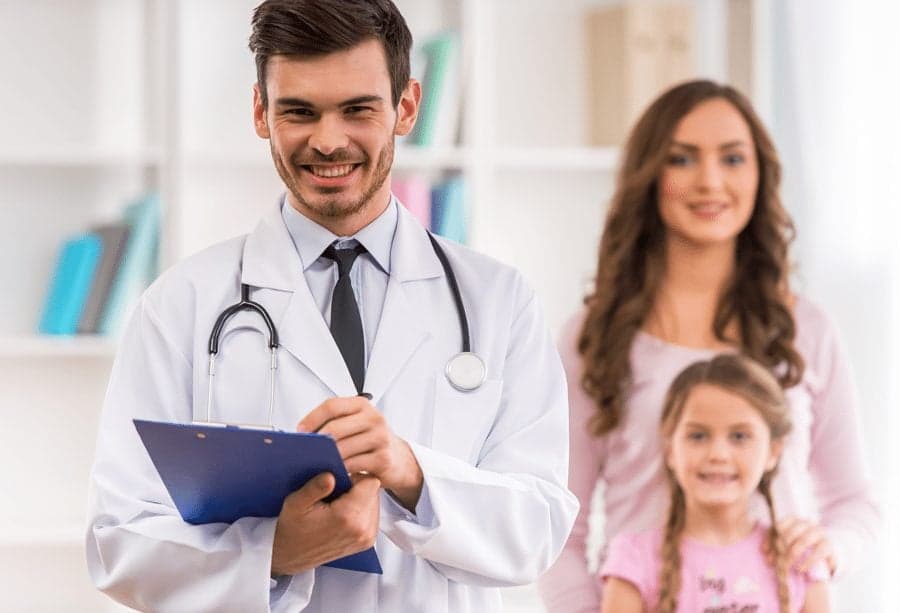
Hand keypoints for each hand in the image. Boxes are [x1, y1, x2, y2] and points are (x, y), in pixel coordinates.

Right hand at [271, 472, 379, 575]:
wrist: (292, 555)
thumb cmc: (293, 529)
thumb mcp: (295, 503)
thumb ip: (315, 488)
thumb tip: (331, 476)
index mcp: (347, 517)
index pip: (370, 482)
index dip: (355, 477)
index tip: (340, 481)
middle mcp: (362, 529)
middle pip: (374, 492)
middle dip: (358, 488)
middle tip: (336, 494)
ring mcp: (366, 538)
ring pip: (375, 502)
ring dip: (360, 499)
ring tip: (338, 504)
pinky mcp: (367, 541)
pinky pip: (373, 515)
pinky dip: (361, 510)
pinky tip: (343, 513)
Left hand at [297, 396, 423, 510]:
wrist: (398, 458)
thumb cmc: (371, 440)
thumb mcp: (355, 424)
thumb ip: (334, 423)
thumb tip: (304, 434)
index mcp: (362, 405)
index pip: (332, 406)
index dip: (312, 418)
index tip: (300, 431)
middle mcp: (373, 418)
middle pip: (335, 428)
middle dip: (316, 442)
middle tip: (303, 452)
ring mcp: (380, 437)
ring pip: (342, 449)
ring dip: (325, 459)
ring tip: (313, 464)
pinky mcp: (383, 458)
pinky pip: (353, 465)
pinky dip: (340, 471)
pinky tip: (332, 474)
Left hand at [761, 516, 835, 574]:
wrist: (825, 555)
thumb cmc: (801, 548)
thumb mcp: (786, 544)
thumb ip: (774, 544)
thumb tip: (764, 551)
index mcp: (794, 520)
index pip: (780, 525)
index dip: (772, 538)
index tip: (767, 552)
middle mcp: (807, 523)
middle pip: (791, 533)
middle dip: (782, 547)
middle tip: (778, 560)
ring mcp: (819, 532)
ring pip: (804, 540)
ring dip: (794, 554)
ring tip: (789, 566)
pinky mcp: (829, 545)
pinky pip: (818, 551)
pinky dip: (808, 561)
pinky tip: (801, 569)